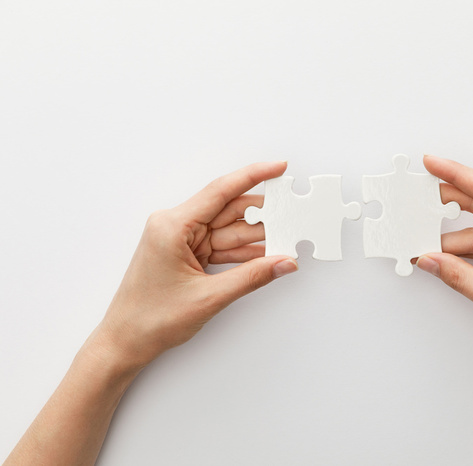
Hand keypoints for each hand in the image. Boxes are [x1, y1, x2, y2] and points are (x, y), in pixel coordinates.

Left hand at [91, 161, 297, 369]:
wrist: (125, 342)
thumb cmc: (150, 318)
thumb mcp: (208, 297)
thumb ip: (252, 277)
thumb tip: (283, 262)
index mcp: (172, 226)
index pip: (220, 191)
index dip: (253, 176)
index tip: (278, 167)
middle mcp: (175, 227)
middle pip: (229, 211)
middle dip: (262, 214)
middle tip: (292, 214)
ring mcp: (181, 240)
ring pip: (229, 230)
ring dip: (256, 236)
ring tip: (286, 238)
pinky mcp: (186, 254)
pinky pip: (222, 246)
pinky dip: (244, 252)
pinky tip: (266, 255)